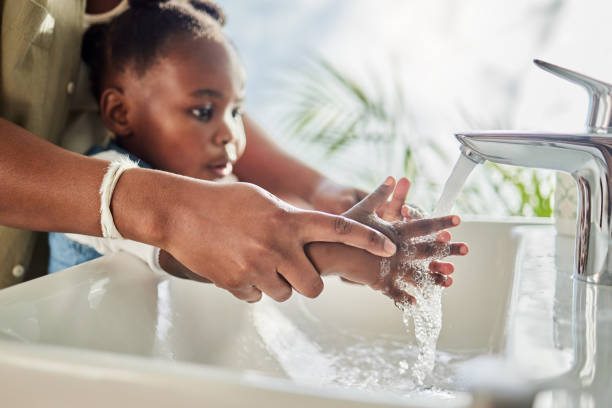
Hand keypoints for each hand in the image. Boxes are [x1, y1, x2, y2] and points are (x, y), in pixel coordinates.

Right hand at [145, 176, 396, 302]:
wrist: (179, 211)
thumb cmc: (223, 201)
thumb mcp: (263, 200)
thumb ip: (290, 220)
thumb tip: (309, 236)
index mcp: (289, 221)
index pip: (339, 229)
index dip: (366, 239)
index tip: (387, 247)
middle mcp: (278, 246)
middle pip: (314, 287)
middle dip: (307, 284)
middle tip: (294, 272)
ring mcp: (257, 267)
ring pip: (285, 295)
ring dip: (276, 285)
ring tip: (256, 262)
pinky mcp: (236, 283)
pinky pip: (256, 297)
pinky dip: (251, 287)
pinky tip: (235, 265)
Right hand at [341, 177, 467, 302]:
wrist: (328, 251)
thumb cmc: (344, 229)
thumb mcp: (363, 209)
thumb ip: (380, 195)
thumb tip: (392, 178)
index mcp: (395, 231)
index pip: (424, 225)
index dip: (441, 222)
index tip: (458, 220)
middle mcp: (398, 251)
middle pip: (429, 250)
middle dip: (449, 250)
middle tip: (466, 249)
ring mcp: (391, 269)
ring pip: (419, 275)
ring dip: (436, 277)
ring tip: (451, 279)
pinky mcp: (380, 283)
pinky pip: (398, 293)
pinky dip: (408, 298)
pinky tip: (419, 302)